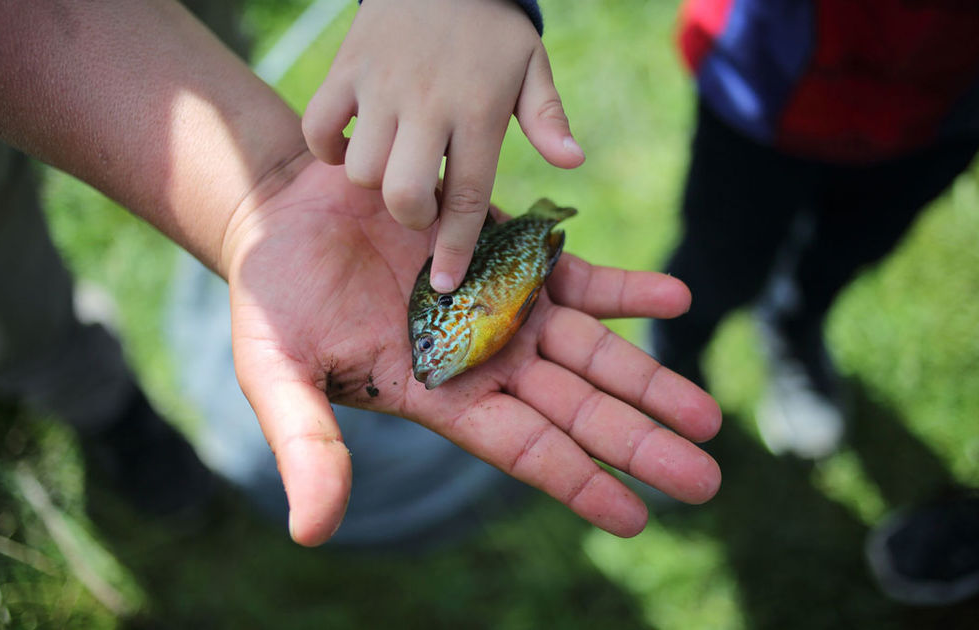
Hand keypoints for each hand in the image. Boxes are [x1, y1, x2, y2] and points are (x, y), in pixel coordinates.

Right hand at [222, 159, 720, 545]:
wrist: (283, 211)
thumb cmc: (272, 298)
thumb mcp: (278, 374)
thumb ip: (305, 445)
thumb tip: (313, 532)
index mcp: (439, 395)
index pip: (522, 449)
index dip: (577, 481)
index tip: (634, 516)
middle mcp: (484, 358)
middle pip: (576, 409)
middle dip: (637, 441)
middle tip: (703, 477)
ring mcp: (502, 304)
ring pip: (591, 350)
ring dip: (648, 378)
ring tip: (706, 413)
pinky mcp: (508, 249)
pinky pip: (577, 276)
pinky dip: (625, 289)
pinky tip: (675, 296)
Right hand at [303, 0, 584, 294]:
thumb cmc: (490, 27)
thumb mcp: (530, 66)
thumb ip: (548, 118)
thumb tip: (573, 163)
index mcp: (478, 112)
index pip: (467, 197)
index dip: (457, 248)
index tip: (447, 285)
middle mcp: (427, 104)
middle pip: (405, 195)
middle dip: (411, 217)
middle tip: (421, 203)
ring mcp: (381, 87)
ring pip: (361, 169)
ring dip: (374, 183)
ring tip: (393, 167)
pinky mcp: (345, 70)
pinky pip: (319, 128)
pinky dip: (328, 147)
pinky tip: (350, 144)